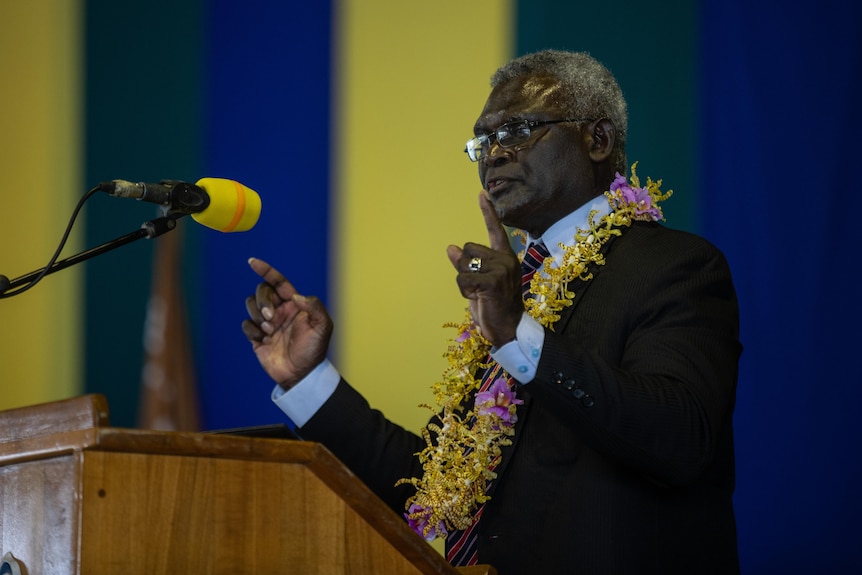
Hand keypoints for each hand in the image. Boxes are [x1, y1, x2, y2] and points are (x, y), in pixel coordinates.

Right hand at [241, 258, 332, 389]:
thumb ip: (313, 307)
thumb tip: (294, 296)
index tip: (252, 262)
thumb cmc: (314, 350)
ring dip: (257, 315)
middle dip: (263, 301)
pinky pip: (246, 325)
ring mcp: (267, 323)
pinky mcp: (257, 337)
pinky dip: (252, 330)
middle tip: (271, 319)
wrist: (302, 374)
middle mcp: (279, 310)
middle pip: (261, 291)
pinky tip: (264, 340)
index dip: (266, 270)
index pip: (277, 282)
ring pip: (251, 305)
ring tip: (270, 331)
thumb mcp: (323, 326)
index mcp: (294, 304)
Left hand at [446, 192, 522, 346]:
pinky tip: (478, 298)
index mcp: (504, 257)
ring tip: (480, 294)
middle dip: (465, 268)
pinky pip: (463, 278)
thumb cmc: (493, 305)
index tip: (482, 193)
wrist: (506, 328)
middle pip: (468, 249)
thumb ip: (465, 264)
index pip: (495, 230)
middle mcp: (505, 260)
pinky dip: (464, 290)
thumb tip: (450, 248)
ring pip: (463, 264)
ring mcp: (501, 270)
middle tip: (479, 287)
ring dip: (465, 281)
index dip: (488, 212)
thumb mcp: (477, 282)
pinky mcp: (493, 281)